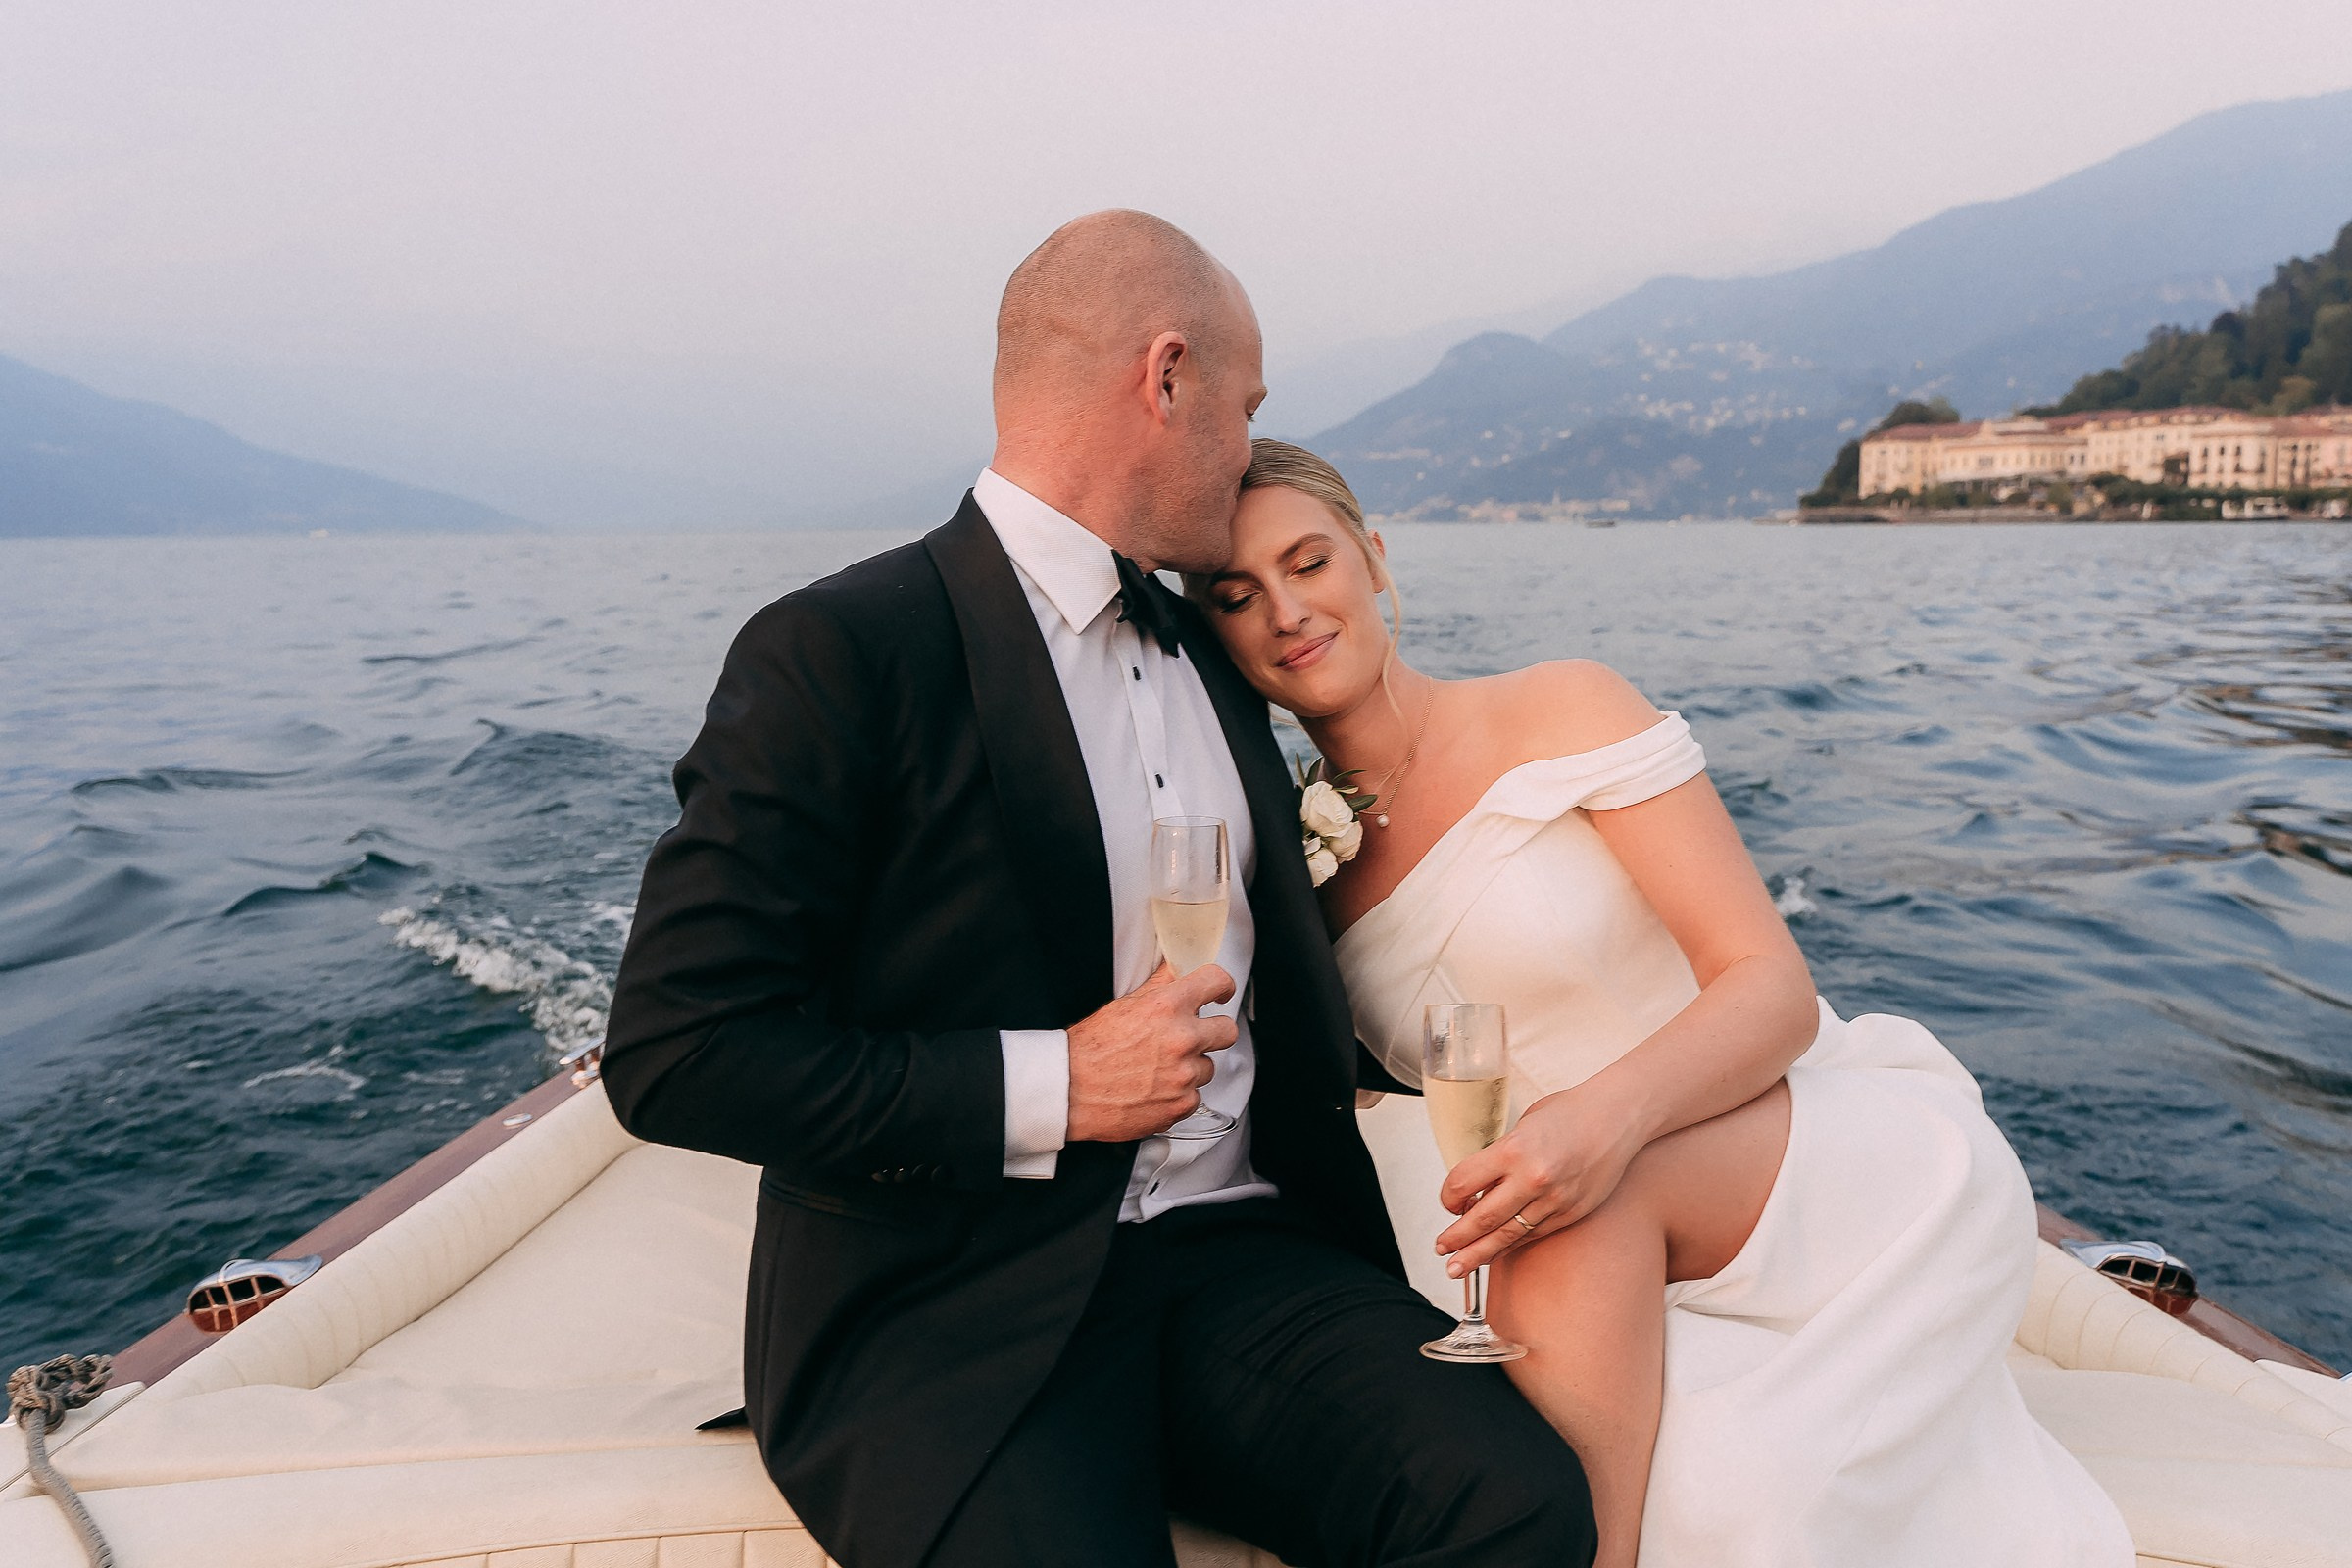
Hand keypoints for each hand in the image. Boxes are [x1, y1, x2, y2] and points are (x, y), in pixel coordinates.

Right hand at [1066, 961, 1237, 1141]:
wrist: (1070, 1090)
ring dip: (1190, 1067)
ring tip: (1158, 1069)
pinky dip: (1178, 1095)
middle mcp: (1182, 1039)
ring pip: (1208, 1067)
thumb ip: (1160, 985)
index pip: (1217, 981)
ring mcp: (1184, 1075)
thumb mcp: (1125, 1004)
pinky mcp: (1182, 1104)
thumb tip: (1179, 967)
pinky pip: (1195, 1096)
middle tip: (1189, 1037)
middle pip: (1227, 1030)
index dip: (1221, 986)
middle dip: (1211, 1032)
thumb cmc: (1090, 1048)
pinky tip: (1154, 1090)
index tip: (1220, 992)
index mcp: (1168, 1006)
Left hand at [1434, 1084, 1645, 1276]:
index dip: (1448, 1198)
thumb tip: (1477, 1185)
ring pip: (1508, 1235)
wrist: (1618, 1116)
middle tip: (1441, 1250)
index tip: (1447, 1204)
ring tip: (1459, 1266)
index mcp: (1513, 1149)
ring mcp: (1555, 1199)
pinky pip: (1534, 1234)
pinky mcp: (1572, 1212)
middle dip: (1457, 1239)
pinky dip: (1512, 1244)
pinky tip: (1496, 1251)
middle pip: (1481, 1218)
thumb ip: (1501, 1157)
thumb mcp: (1523, 1125)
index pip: (1462, 1184)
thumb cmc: (1569, 1113)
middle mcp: (1532, 1177)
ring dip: (1480, 1253)